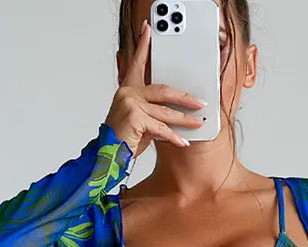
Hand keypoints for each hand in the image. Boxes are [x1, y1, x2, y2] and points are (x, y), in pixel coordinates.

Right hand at [106, 19, 206, 154]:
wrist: (108, 155)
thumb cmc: (123, 138)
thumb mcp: (139, 120)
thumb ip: (152, 110)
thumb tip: (175, 111)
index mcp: (128, 89)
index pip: (137, 63)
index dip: (143, 46)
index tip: (147, 30)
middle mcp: (128, 93)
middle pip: (163, 90)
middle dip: (184, 97)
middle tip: (199, 102)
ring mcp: (131, 104)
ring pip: (165, 111)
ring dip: (185, 119)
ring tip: (197, 122)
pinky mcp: (136, 118)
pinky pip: (161, 127)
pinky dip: (174, 137)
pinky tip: (183, 141)